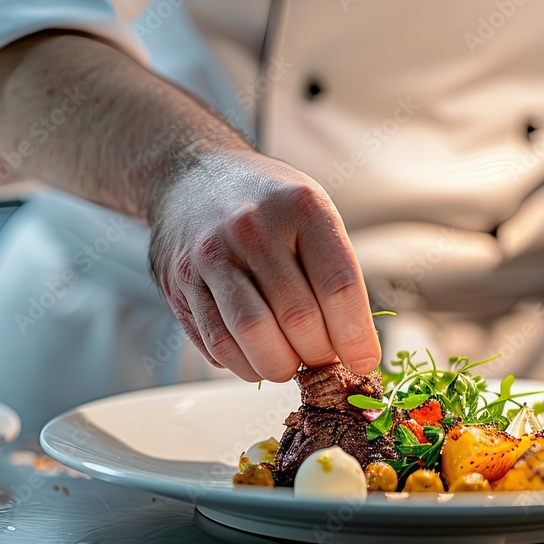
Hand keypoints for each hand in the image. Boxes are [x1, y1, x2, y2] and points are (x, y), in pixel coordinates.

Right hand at [149, 148, 380, 381]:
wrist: (192, 177)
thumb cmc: (266, 205)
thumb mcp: (312, 215)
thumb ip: (334, 274)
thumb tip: (354, 350)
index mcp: (301, 207)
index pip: (339, 287)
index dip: (356, 337)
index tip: (362, 361)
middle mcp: (253, 228)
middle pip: (298, 318)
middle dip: (319, 355)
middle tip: (323, 361)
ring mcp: (211, 254)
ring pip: (253, 336)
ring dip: (280, 366)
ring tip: (290, 362)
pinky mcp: (180, 282)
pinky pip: (217, 343)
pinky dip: (244, 364)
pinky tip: (256, 356)